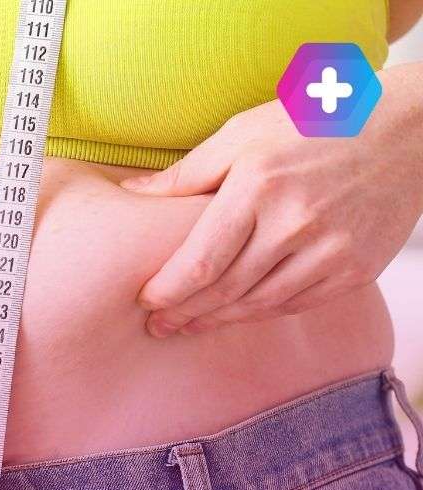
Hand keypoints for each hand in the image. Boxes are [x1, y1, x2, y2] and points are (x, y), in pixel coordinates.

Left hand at [120, 64, 422, 337]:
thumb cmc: (316, 125)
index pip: (201, 261)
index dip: (168, 290)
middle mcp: (295, 223)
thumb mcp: (245, 132)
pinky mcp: (355, 269)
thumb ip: (188, 171)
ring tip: (188, 327)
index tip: (145, 300)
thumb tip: (132, 192)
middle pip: (225, 289)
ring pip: (258, 304)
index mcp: (259, 186)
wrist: (409, 131)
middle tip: (157, 326)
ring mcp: (330, 250)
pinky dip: (260, 314)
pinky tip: (236, 316)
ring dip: (217, 321)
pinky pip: (295, 304)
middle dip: (184, 313)